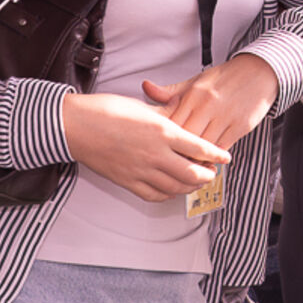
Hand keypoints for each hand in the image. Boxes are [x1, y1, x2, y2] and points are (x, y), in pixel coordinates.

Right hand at [61, 92, 229, 202]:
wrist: (76, 126)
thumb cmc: (108, 110)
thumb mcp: (145, 107)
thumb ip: (167, 115)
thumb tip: (183, 118)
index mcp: (162, 131)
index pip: (199, 147)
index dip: (216, 155)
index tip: (226, 158)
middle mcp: (154, 154)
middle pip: (191, 173)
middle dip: (207, 176)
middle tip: (213, 173)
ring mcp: (140, 171)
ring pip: (174, 188)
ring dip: (189, 187)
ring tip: (196, 182)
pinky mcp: (126, 181)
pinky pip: (153, 195)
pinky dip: (167, 195)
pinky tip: (172, 189)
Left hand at [140, 54, 278, 153]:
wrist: (261, 71)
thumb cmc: (226, 78)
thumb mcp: (197, 81)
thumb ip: (171, 91)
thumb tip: (145, 88)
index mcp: (194, 94)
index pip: (172, 124)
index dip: (164, 139)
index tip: (158, 148)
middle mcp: (208, 105)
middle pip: (185, 138)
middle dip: (177, 152)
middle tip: (169, 162)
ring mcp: (225, 116)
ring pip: (203, 146)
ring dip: (195, 158)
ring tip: (186, 166)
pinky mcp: (240, 126)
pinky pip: (222, 147)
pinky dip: (213, 156)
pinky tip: (207, 160)